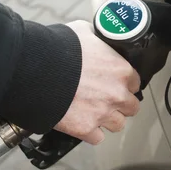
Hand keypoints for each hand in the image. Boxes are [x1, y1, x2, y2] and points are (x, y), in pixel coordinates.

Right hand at [54, 20, 140, 144]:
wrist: (36, 71)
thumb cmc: (58, 50)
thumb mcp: (83, 32)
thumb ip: (96, 39)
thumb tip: (96, 38)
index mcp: (121, 71)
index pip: (134, 83)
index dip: (123, 84)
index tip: (114, 84)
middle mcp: (117, 94)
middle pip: (131, 107)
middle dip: (119, 104)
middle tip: (105, 99)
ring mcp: (102, 114)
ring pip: (117, 124)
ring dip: (107, 119)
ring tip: (93, 112)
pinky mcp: (86, 129)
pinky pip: (97, 137)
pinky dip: (90, 132)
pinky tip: (81, 121)